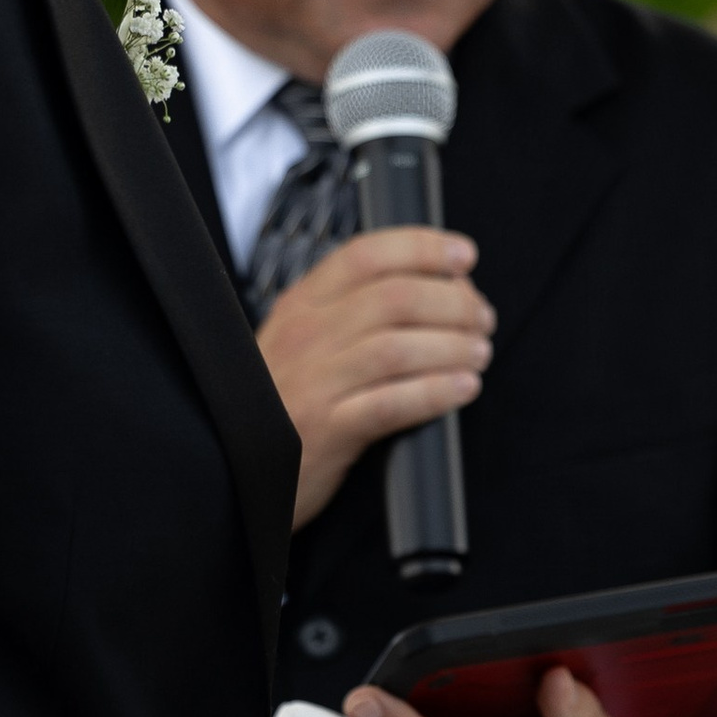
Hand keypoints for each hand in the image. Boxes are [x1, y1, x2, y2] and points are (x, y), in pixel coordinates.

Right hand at [256, 228, 493, 528]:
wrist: (234, 469)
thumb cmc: (283, 402)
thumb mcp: (303, 342)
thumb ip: (351, 311)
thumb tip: (433, 285)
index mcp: (302, 305)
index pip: (366, 256)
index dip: (423, 248)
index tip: (464, 256)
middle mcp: (306, 336)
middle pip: (394, 298)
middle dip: (452, 302)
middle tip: (481, 318)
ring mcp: (314, 383)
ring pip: (397, 347)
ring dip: (453, 346)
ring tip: (478, 353)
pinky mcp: (326, 431)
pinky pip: (391, 404)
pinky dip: (435, 392)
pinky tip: (464, 388)